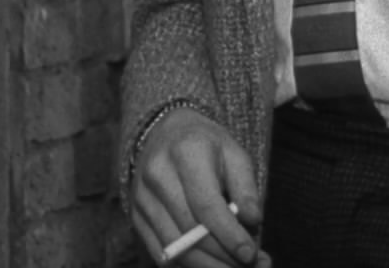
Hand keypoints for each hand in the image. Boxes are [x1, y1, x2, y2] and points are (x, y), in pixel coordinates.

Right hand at [130, 108, 268, 266]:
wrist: (166, 134)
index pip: (206, 204)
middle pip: (190, 229)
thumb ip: (246, 187)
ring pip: (175, 247)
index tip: (250, 254)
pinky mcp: (135, 216)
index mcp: (186, 152)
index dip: (229, 234)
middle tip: (251, 265)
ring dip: (208, 265)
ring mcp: (142, 197)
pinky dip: (188, 265)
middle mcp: (157, 174)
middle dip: (223, 255)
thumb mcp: (234, 154)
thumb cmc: (207, 146)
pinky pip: (161, 253)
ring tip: (234, 267)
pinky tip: (210, 264)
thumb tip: (252, 221)